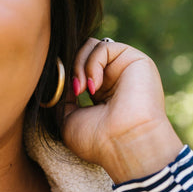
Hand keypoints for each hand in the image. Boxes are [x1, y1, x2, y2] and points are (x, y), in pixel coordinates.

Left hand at [62, 38, 182, 183]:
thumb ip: (62, 98)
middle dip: (70, 69)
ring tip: (81, 90)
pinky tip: (94, 87)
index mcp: (101, 96)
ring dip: (78, 66)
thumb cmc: (97, 141)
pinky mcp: (134, 60)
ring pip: (91, 47)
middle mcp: (114, 81)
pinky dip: (92, 64)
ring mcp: (124, 69)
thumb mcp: (68, 121)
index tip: (57, 92)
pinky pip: (103, 46)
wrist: (124, 144)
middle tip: (71, 91)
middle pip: (83, 54)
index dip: (64, 76)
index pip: (78, 70)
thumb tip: (60, 77)